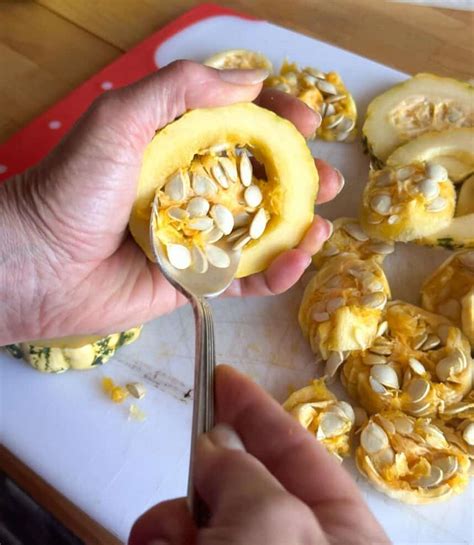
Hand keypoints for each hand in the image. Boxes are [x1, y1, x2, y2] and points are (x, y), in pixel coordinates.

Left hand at [0, 61, 342, 343]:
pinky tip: (298, 260)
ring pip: (258, 232)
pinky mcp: (196, 279)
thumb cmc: (72, 187)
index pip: (238, 127)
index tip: (307, 120)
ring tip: (322, 223)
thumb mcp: (119, 119)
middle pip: (258, 181)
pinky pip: (244, 277)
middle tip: (328, 179)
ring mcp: (196, 237)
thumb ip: (179, 91)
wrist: (38, 266)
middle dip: (298, 178)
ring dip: (297, 227)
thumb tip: (248, 82)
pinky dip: (275, 273)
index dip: (276, 119)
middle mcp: (191, 191)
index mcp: (177, 147)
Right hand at [128, 365, 389, 544]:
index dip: (257, 408)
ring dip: (173, 522)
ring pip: (204, 521)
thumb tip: (215, 445)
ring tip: (160, 538)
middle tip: (185, 474)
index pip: (296, 448)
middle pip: (244, 483)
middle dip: (205, 475)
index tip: (223, 374)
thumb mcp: (270, 526)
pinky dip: (162, 543)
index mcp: (343, 531)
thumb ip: (244, 473)